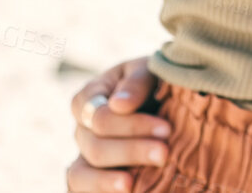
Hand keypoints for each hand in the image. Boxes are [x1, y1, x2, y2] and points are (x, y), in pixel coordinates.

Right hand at [67, 58, 172, 192]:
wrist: (169, 105)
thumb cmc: (156, 83)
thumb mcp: (150, 72)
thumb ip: (136, 82)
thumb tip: (119, 105)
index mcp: (90, 98)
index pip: (99, 116)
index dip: (132, 125)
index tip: (166, 129)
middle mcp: (82, 130)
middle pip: (95, 147)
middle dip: (131, 151)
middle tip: (165, 154)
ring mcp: (83, 157)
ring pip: (82, 175)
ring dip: (108, 181)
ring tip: (133, 185)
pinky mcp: (89, 182)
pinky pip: (81, 192)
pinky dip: (100, 191)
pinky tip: (127, 190)